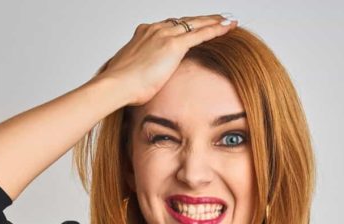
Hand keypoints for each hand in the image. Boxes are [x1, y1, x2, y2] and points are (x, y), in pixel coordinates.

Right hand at [91, 14, 237, 106]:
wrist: (116, 85)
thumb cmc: (119, 85)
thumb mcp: (131, 73)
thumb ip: (140, 71)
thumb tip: (143, 81)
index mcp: (143, 34)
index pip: (170, 26)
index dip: (185, 26)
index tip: (193, 26)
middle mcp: (154, 30)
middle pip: (185, 21)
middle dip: (203, 19)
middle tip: (218, 18)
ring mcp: (164, 35)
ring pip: (195, 24)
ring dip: (214, 21)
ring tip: (228, 20)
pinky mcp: (173, 45)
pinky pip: (200, 34)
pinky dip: (216, 29)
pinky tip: (227, 27)